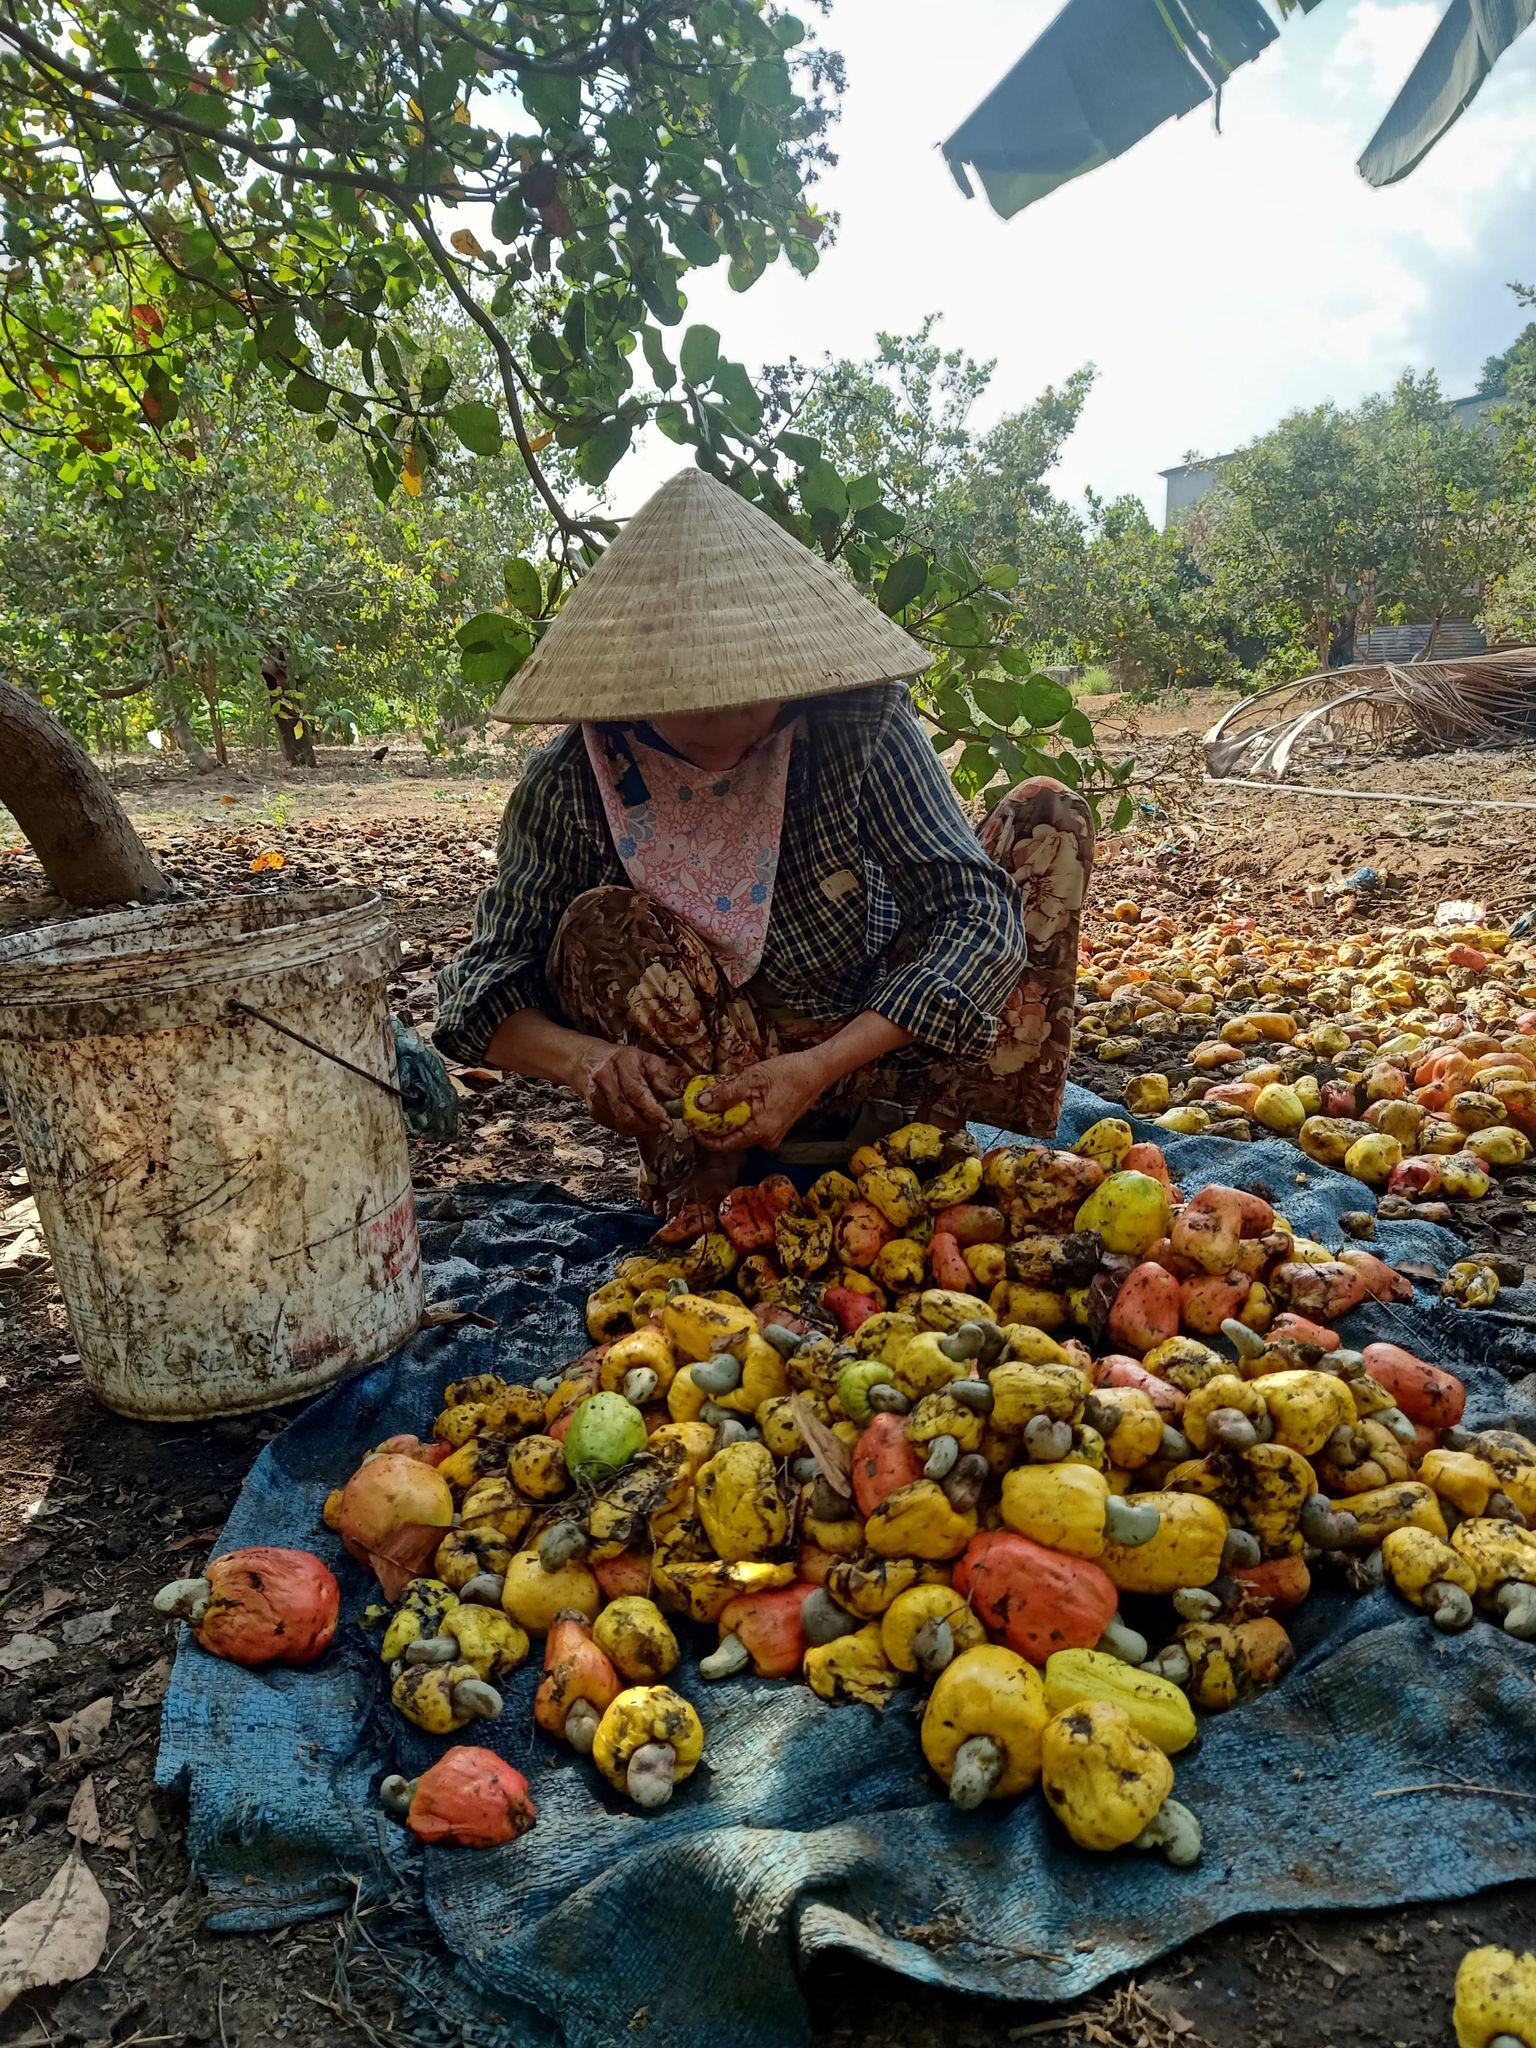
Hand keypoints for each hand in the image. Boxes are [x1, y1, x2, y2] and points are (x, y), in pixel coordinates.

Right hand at [572, 1043, 686, 1137]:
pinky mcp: (595, 1112)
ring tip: (654, 1123)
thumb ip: (661, 1079)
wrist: (589, 1061)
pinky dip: (632, 1128)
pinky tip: (640, 1121)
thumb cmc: (621, 1059)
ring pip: (622, 1124)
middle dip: (650, 1124)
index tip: (666, 1120)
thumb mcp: (646, 1059)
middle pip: (628, 1113)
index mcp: (620, 1063)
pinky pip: (617, 1127)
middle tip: (664, 1126)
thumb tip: (674, 1098)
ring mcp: (597, 1098)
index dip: (653, 1111)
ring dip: (642, 1128)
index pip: (636, 1093)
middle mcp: (605, 1080)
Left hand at [693, 1052, 829, 1153]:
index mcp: (761, 1131)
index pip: (724, 1145)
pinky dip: (738, 1114)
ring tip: (714, 1098)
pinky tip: (733, 1098)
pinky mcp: (775, 1126)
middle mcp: (767, 1138)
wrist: (816, 1070)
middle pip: (730, 1138)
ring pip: (740, 1130)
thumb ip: (725, 1093)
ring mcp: (772, 1134)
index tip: (692, 1123)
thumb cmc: (790, 1073)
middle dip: (713, 1124)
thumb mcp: (752, 1079)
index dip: (704, 1136)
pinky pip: (750, 1124)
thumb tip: (701, 1103)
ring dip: (725, 1117)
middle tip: (699, 1107)